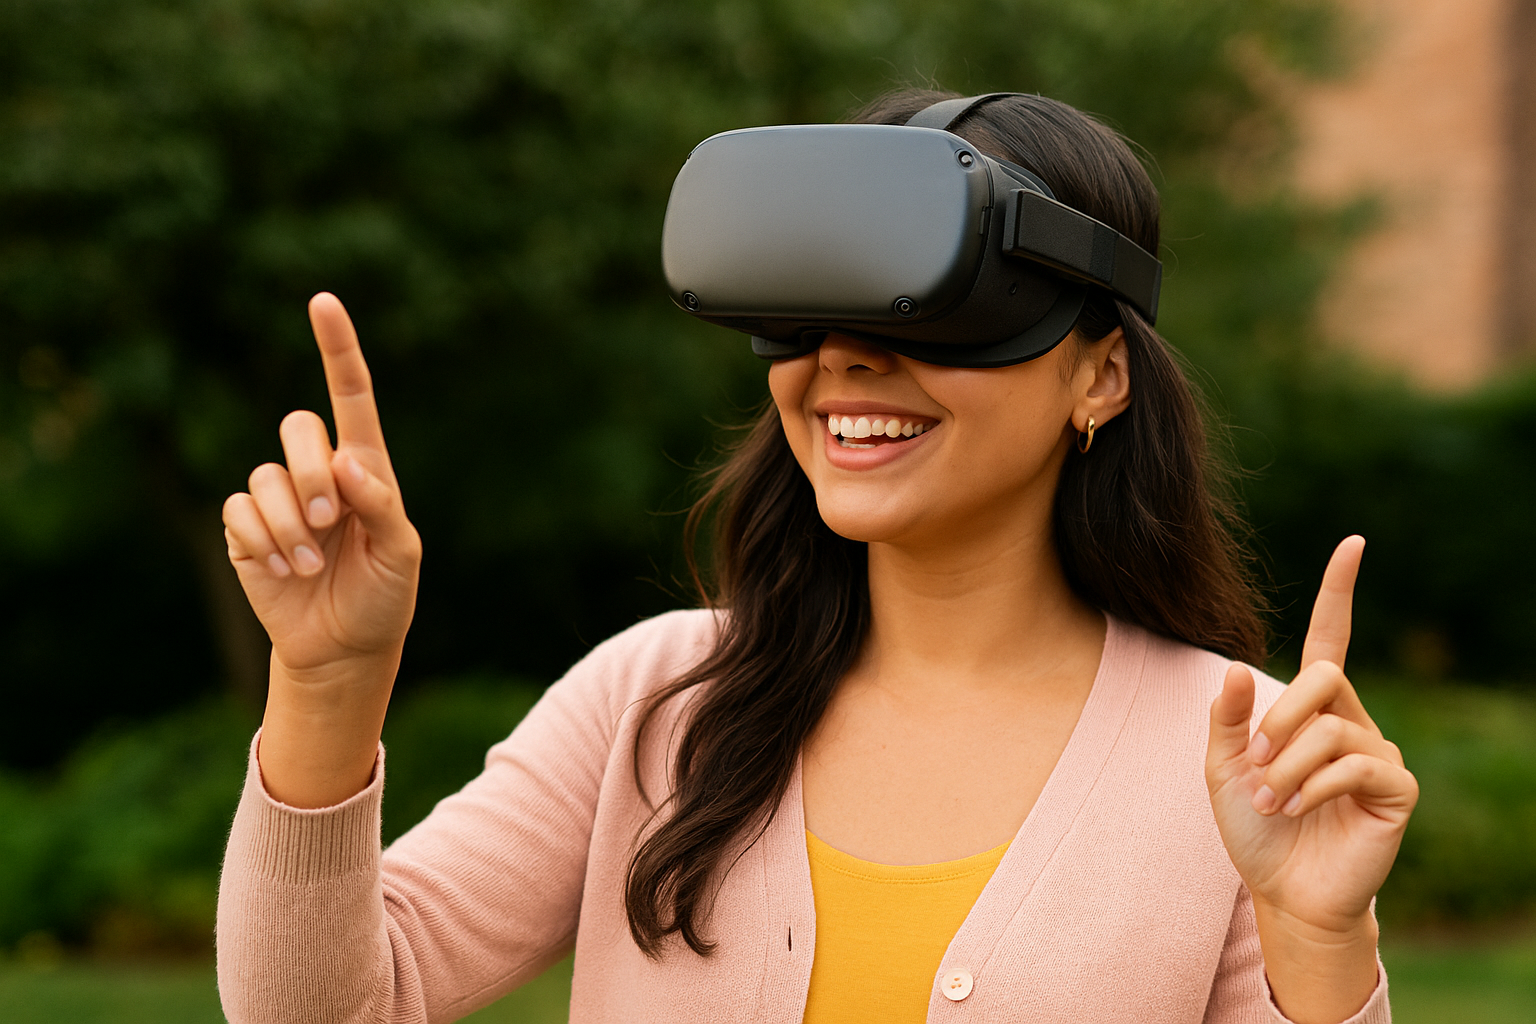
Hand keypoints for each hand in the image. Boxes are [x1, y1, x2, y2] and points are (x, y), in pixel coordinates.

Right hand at [222, 293, 421, 683]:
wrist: (344, 648)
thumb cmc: (383, 595)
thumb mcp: (401, 554)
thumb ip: (382, 505)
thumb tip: (349, 465)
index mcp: (365, 467)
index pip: (351, 395)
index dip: (337, 348)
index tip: (323, 302)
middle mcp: (319, 472)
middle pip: (298, 427)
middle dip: (313, 474)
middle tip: (332, 522)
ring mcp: (279, 498)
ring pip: (266, 476)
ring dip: (291, 524)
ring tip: (312, 563)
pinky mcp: (245, 528)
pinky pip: (239, 510)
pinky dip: (264, 542)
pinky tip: (284, 568)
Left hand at [1206, 536, 1417, 1021]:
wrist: (1282, 891)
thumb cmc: (1255, 828)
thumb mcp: (1223, 767)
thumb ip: (1227, 719)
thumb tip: (1236, 668)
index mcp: (1312, 707)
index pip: (1331, 637)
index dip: (1339, 591)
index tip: (1353, 543)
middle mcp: (1350, 719)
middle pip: (1321, 676)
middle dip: (1277, 717)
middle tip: (1254, 763)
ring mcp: (1378, 751)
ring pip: (1329, 728)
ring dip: (1285, 766)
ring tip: (1269, 800)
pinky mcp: (1396, 788)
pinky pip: (1355, 763)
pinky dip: (1313, 785)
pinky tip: (1296, 809)